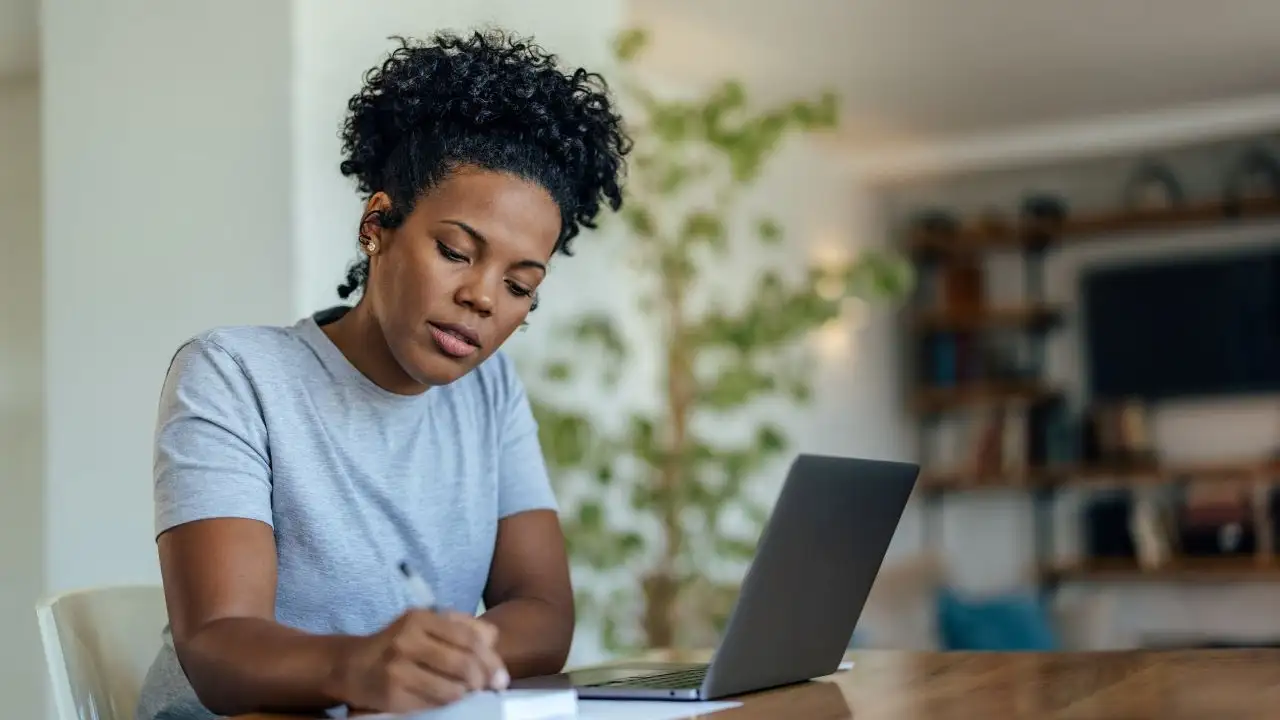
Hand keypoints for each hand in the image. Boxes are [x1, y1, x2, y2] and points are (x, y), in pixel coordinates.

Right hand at [335, 609, 507, 711]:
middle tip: (486, 687)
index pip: (470, 637)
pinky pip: (434, 703)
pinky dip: (446, 702)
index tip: (500, 675)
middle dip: (482, 680)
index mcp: (421, 618)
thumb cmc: (398, 645)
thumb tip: (493, 641)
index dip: (491, 659)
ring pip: (452, 688)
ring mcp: (398, 668)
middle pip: (464, 663)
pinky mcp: (393, 694)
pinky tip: (444, 698)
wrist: (353, 666)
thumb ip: (461, 628)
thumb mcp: (426, 626)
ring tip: (465, 692)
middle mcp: (408, 639)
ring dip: (465, 693)